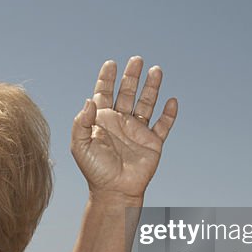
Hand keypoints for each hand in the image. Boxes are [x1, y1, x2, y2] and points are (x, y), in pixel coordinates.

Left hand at [71, 56, 177, 199]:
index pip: (104, 92)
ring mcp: (138, 130)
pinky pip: (163, 125)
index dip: (107, 78)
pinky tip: (172, 101)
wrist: (114, 192)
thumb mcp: (80, 146)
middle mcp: (121, 121)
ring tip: (156, 70)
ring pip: (147, 103)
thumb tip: (89, 100)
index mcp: (102, 120)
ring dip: (152, 87)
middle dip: (132, 76)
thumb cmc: (94, 170)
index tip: (111, 63)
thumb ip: (81, 122)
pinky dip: (169, 114)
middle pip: (128, 92)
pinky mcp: (152, 142)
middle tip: (137, 59)